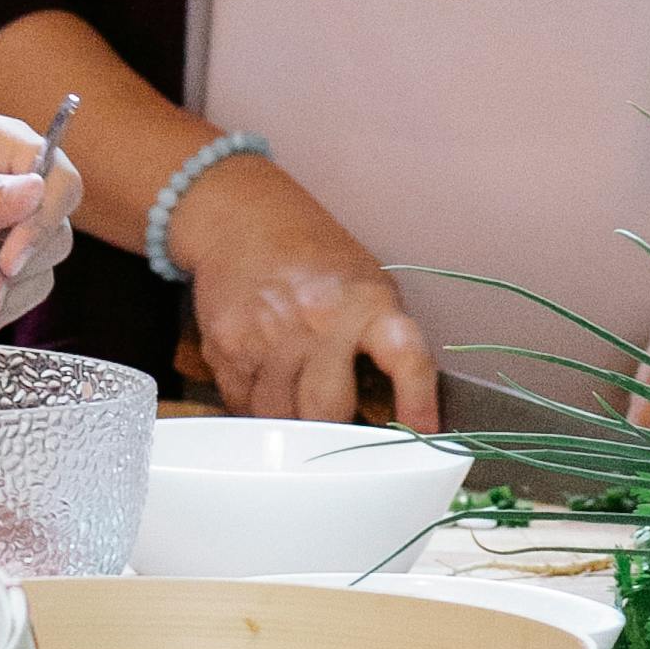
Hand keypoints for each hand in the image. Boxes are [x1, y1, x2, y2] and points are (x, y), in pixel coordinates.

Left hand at [0, 115, 78, 335]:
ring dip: (10, 300)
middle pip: (56, 234)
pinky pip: (5, 301)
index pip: (58, 181)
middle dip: (27, 266)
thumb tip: (34, 193)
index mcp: (2, 148)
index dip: (46, 219)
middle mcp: (9, 191)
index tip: (11, 253)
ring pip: (38, 274)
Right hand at [169, 157, 440, 429]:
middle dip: (332, 428)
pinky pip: (242, 405)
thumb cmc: (313, 253)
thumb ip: (383, 339)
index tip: (422, 432)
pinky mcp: (227, 344)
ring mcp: (268, 333)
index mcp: (367, 301)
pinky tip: (263, 383)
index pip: (405, 357)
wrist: (242, 216)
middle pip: (328, 411)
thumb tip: (398, 414)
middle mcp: (319, 317)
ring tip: (293, 398)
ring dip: (288, 422)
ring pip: (280, 418)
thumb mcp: (366, 281)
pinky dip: (253, 408)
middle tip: (334, 426)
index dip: (417, 401)